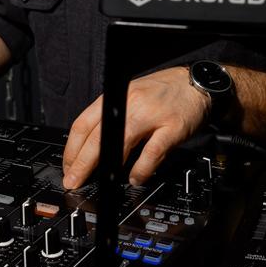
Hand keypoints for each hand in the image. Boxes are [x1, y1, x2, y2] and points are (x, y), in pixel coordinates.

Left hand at [60, 66, 211, 188]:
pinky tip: (136, 178)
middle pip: (97, 137)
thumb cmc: (164, 92)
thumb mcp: (131, 97)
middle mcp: (129, 104)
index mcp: (116, 98)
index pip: (83, 124)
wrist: (196, 83)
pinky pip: (151, 153)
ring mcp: (150, 115)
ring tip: (100, 183)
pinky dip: (141, 169)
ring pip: (119, 144)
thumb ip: (113, 117)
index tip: (68, 165)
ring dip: (105, 168)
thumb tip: (93, 146)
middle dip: (81, 163)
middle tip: (73, 180)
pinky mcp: (171, 127)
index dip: (72, 149)